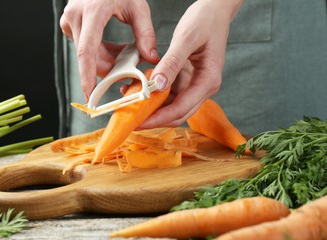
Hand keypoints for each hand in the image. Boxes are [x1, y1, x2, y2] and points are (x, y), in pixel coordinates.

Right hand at [60, 0, 159, 101]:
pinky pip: (84, 47)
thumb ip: (146, 34)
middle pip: (89, 57)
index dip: (87, 76)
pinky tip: (112, 48)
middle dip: (107, 68)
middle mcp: (75, 16)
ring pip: (86, 54)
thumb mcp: (137, 6)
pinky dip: (99, 52)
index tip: (90, 95)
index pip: (87, 51)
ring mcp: (69, 20)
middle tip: (126, 71)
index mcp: (93, 11)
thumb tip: (151, 59)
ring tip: (123, 54)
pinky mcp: (69, 24)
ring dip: (105, 60)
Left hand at [139, 0, 243, 128]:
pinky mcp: (188, 79)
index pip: (180, 109)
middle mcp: (203, 87)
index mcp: (208, 81)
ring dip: (153, 108)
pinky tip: (138, 89)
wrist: (215, 10)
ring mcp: (196, 84)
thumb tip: (157, 86)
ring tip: (130, 104)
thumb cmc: (205, 20)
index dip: (158, 119)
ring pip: (172, 106)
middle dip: (154, 119)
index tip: (138, 122)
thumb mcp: (186, 38)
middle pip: (177, 114)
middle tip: (131, 120)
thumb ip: (172, 63)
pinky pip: (170, 93)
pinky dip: (155, 94)